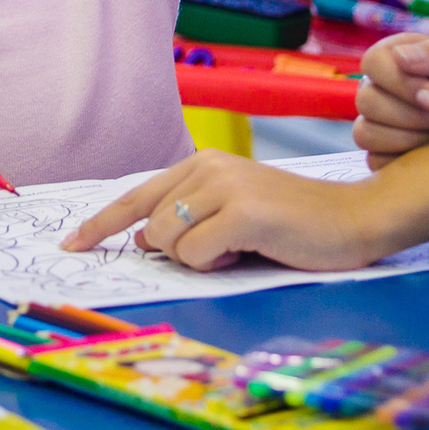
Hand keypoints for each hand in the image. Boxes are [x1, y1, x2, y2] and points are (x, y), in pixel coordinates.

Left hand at [58, 148, 382, 271]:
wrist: (356, 219)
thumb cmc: (295, 225)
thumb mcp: (234, 215)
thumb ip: (190, 219)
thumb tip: (146, 240)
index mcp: (202, 163)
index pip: (137, 196)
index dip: (101, 223)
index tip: (71, 244)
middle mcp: (208, 166)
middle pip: (150, 226)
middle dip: (177, 252)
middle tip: (229, 249)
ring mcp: (225, 186)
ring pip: (169, 243)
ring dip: (201, 260)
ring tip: (243, 248)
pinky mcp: (243, 212)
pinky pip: (197, 256)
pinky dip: (218, 265)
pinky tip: (251, 251)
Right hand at [353, 36, 428, 168]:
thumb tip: (401, 57)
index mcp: (401, 58)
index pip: (373, 62)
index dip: (400, 82)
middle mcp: (384, 89)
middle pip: (367, 100)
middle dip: (413, 114)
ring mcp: (381, 124)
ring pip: (366, 133)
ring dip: (410, 137)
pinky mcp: (385, 155)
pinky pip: (375, 162)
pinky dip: (405, 161)